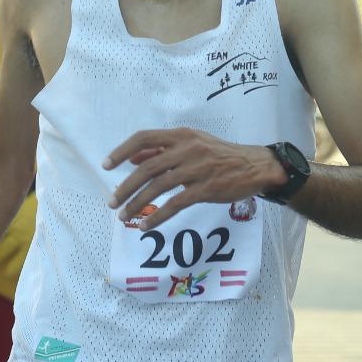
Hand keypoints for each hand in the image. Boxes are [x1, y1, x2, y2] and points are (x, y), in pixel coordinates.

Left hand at [103, 127, 283, 229]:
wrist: (255, 166)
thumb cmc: (220, 155)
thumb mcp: (192, 145)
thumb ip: (161, 150)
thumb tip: (132, 158)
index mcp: (181, 135)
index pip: (144, 137)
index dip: (122, 151)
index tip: (106, 166)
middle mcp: (187, 149)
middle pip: (147, 167)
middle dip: (125, 186)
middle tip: (112, 202)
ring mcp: (197, 169)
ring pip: (158, 186)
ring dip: (137, 203)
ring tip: (124, 216)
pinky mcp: (206, 189)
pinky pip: (175, 204)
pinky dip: (157, 216)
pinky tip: (146, 225)